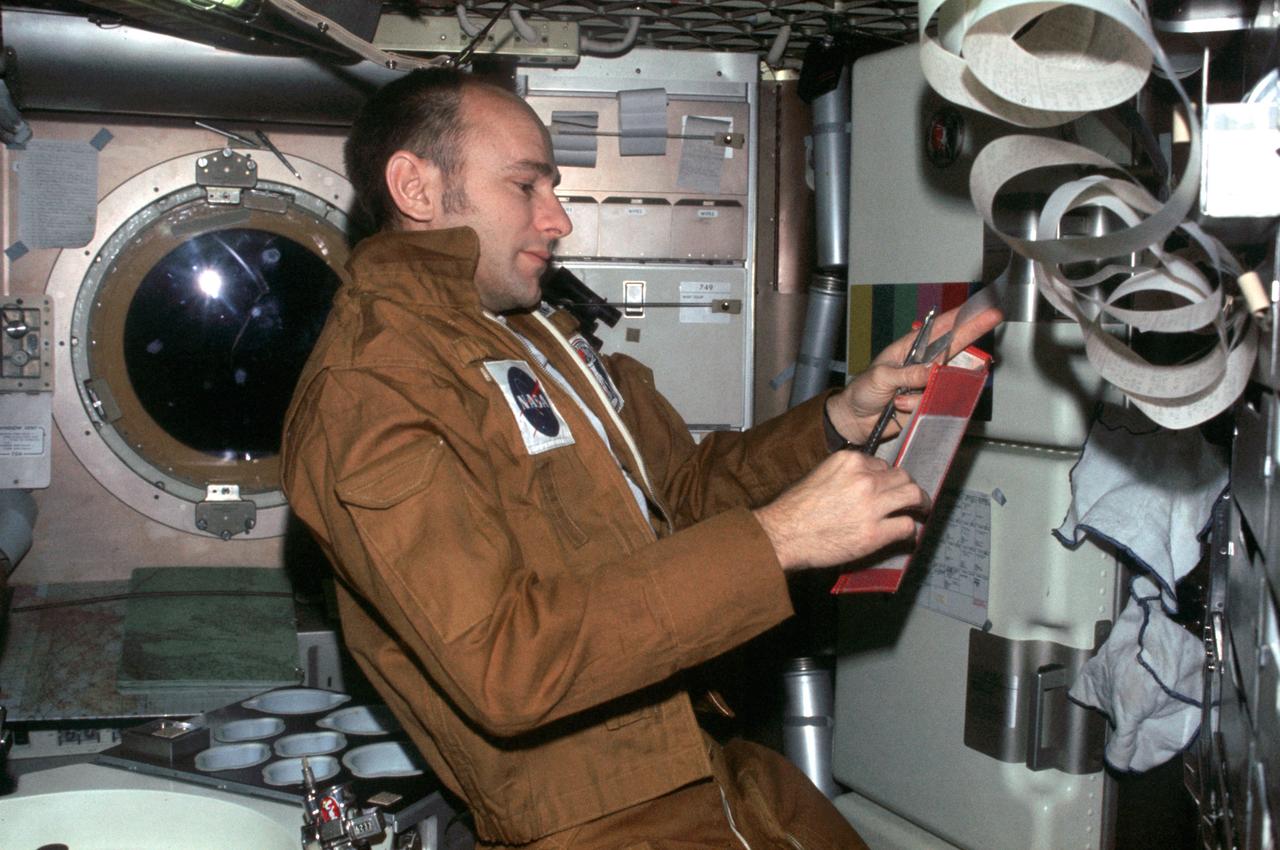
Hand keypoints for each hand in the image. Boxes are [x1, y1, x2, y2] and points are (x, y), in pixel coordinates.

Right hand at [753, 451, 929, 571]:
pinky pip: (906, 526)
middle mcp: (865, 478)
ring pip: (913, 496)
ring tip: (922, 510)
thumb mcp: (819, 475)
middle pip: (903, 477)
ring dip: (920, 503)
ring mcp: (872, 505)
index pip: (882, 464)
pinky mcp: (875, 532)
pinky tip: (908, 533)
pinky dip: (910, 530)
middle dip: (907, 487)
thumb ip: (844, 475)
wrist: (783, 534)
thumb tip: (862, 483)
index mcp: (850, 461)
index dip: (886, 478)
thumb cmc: (794, 509)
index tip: (887, 487)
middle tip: (911, 498)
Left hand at [826, 302, 1002, 445]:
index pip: (939, 328)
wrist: (855, 420)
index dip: (960, 316)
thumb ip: (907, 374)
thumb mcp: (880, 378)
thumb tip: (934, 370)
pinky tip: (898, 409)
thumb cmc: (862, 392)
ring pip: (946, 381)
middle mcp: (923, 363)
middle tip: (994, 316)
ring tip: (896, 400)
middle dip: (973, 331)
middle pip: (955, 346)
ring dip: (923, 392)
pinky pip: (935, 403)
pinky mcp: (928, 403)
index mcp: (910, 348)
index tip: (980, 306)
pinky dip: (917, 407)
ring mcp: (927, 383)